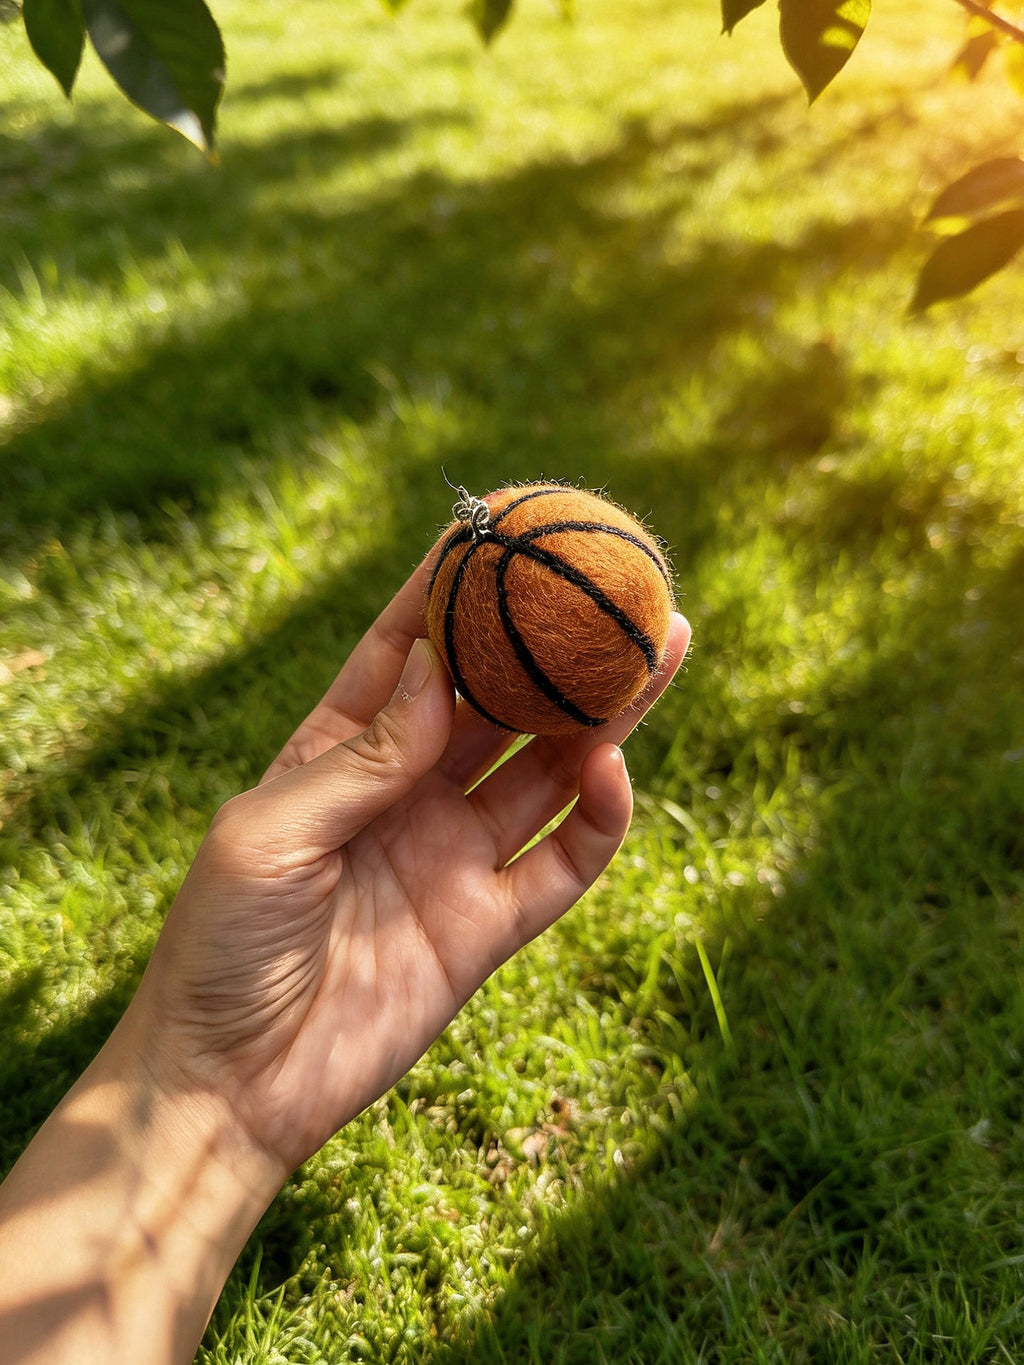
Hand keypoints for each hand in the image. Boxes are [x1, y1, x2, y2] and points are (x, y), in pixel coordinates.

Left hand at [125, 558, 690, 1178]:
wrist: (231, 1085)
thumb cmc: (220, 947)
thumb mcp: (270, 832)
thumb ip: (363, 756)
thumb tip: (435, 665)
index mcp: (339, 755)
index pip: (407, 650)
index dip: (452, 588)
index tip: (499, 525)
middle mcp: (406, 794)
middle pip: (500, 701)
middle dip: (552, 643)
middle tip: (613, 583)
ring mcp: (453, 856)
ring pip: (548, 769)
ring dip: (604, 713)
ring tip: (658, 647)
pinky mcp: (489, 926)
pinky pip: (563, 862)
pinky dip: (599, 817)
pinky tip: (613, 767)